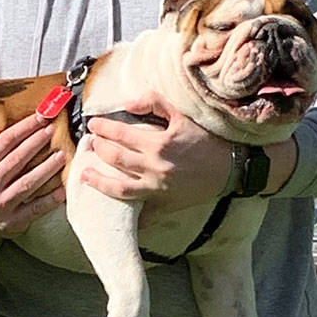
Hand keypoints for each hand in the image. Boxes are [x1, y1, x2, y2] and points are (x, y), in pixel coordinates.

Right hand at [0, 113, 66, 245]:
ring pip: (27, 183)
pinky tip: (64, 188)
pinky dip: (51, 198)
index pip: (2, 143)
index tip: (40, 117)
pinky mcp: (13, 222)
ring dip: (46, 168)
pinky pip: (36, 208)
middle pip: (15, 160)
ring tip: (62, 155)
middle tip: (53, 130)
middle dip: (36, 143)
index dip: (23, 128)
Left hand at [80, 90, 231, 215]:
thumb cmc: (206, 140)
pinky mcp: (165, 203)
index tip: (93, 124)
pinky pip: (141, 213)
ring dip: (99, 181)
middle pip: (115, 158)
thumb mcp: (182, 115)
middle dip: (98, 149)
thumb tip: (127, 103)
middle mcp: (154, 167)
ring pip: (119, 188)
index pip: (119, 134)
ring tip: (85, 175)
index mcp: (158, 144)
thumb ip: (154, 103)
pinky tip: (111, 211)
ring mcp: (158, 188)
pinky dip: (126, 213)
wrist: (231, 167)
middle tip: (90, 143)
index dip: (102, 128)